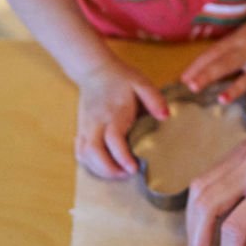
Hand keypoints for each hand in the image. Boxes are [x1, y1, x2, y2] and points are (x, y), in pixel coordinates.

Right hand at [74, 61, 168, 180]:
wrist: (95, 70)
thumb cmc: (121, 78)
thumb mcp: (141, 83)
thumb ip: (154, 99)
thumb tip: (165, 116)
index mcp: (114, 112)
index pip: (113, 138)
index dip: (122, 156)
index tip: (134, 168)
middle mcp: (96, 122)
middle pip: (93, 152)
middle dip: (109, 169)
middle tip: (126, 174)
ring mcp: (86, 127)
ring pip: (84, 154)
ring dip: (99, 169)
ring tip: (117, 173)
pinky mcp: (81, 129)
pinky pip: (80, 151)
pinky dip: (89, 163)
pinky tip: (102, 166)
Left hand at [181, 11, 245, 101]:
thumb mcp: (244, 35)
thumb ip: (228, 50)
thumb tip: (205, 66)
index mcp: (238, 40)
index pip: (214, 53)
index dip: (199, 66)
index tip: (184, 79)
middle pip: (226, 63)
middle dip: (209, 75)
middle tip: (193, 87)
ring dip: (236, 87)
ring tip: (222, 99)